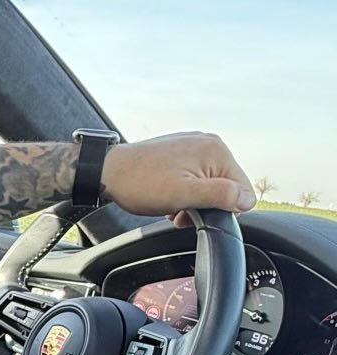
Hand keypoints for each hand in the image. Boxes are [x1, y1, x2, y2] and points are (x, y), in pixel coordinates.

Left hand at [101, 132, 255, 226]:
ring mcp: (192, 146)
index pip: (243, 191)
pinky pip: (194, 178)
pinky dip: (183, 192)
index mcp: (216, 150)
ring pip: (208, 186)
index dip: (222, 209)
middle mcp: (207, 143)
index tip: (196, 211)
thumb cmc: (140, 183)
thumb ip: (221, 195)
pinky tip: (166, 196)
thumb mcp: (185, 195)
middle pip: (225, 188)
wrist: (106, 173)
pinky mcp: (178, 152)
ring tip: (170, 204)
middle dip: (205, 206)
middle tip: (179, 210)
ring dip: (192, 201)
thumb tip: (248, 198)